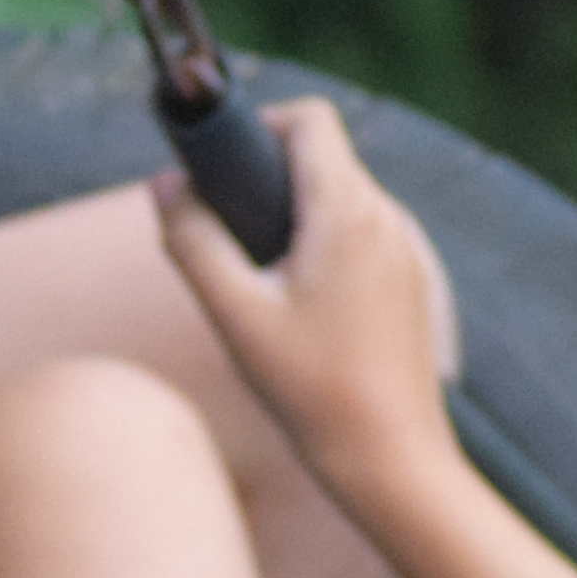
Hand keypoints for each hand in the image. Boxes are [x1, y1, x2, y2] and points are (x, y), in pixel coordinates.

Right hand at [153, 100, 464, 507]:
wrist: (391, 458)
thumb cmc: (311, 390)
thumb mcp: (234, 315)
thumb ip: (192, 240)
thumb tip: (164, 184)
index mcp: (347, 212)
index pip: (310, 119)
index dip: (260, 124)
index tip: (223, 168)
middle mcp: (388, 218)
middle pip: (323, 156)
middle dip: (269, 177)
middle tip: (227, 234)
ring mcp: (407, 250)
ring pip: (343, 198)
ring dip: (296, 215)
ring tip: (261, 281)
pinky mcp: (412, 282)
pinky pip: (362, 236)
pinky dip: (324, 248)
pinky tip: (301, 309)